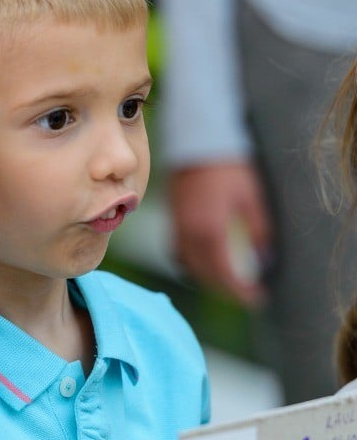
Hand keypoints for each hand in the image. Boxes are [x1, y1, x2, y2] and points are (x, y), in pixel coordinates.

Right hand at [169, 160, 272, 305]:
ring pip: (189, 266)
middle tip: (248, 294)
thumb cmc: (229, 166)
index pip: (224, 273)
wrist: (199, 140)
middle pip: (205, 275)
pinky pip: (178, 253)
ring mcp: (177, 227)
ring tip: (230, 282)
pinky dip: (192, 263)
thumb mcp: (251, 197)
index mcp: (209, 230)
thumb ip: (258, 231)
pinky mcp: (174, 220)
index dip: (241, 291)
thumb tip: (265, 260)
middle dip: (227, 289)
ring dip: (209, 279)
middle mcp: (189, 233)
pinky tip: (206, 262)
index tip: (257, 299)